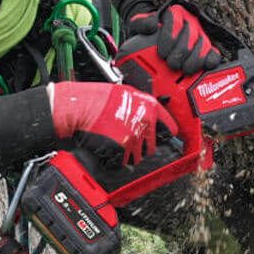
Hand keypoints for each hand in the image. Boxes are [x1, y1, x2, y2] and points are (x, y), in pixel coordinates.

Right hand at [48, 81, 177, 165]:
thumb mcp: (128, 93)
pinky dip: (117, 157)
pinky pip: (123, 160)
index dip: (167, 134)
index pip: (170, 128)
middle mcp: (146, 123)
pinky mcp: (123, 149)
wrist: (83, 106)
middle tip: (130, 141)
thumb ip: (142, 106)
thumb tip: (148, 115)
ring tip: (115, 141)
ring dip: (128, 153)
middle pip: (152, 146)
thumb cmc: (100, 98)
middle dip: (142, 146)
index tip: (166, 138)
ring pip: (137, 155)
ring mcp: (135, 137)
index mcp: (150, 108)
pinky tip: (109, 146)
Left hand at [129, 1, 221, 74]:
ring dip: (193, 60)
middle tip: (171, 64)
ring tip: (184, 70)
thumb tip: (151, 25)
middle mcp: (189, 22)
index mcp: (174, 14)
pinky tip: (203, 68)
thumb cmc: (147, 34)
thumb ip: (141, 24)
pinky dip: (210, 61)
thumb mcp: (138, 27)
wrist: (153, 41)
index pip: (175, 22)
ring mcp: (200, 35)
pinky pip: (214, 54)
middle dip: (181, 52)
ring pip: (203, 44)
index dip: (170, 38)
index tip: (162, 53)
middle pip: (190, 35)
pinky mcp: (208, 48)